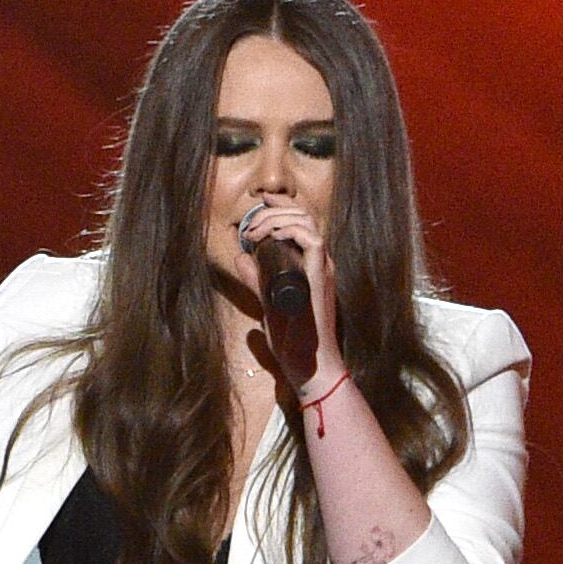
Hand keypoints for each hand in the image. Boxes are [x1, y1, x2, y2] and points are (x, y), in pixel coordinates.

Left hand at [238, 198, 342, 393]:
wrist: (306, 362)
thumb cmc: (292, 336)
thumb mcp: (266, 299)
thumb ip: (256, 279)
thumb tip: (241, 259)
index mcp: (309, 263)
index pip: (300, 222)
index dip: (281, 206)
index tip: (260, 201)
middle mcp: (319, 261)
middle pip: (303, 215)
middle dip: (272, 211)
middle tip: (248, 226)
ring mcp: (322, 267)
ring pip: (307, 222)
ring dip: (276, 218)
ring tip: (253, 233)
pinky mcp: (321, 276)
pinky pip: (313, 239)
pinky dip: (290, 230)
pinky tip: (270, 236)